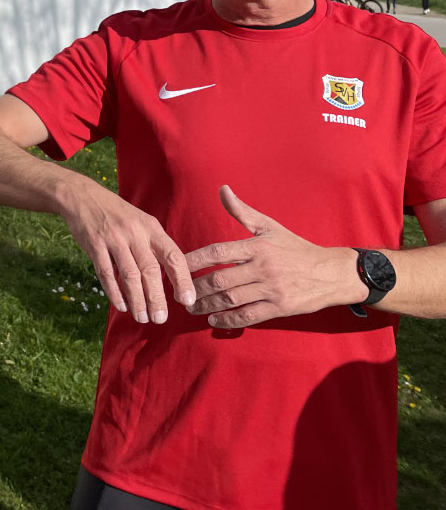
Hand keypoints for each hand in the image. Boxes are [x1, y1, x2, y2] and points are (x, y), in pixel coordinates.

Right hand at [60, 178, 194, 323]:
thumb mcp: (141, 222)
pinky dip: (114, 292)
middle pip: (150, 270)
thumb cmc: (116, 214)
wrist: (82, 197)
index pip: (173, 256)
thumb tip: (171, 277)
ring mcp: (113, 239)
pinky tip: (121, 305)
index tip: (186, 301)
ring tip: (142, 318)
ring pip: (129, 275)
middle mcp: (134, 233)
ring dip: (136, 300)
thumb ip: (154, 245)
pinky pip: (106, 273)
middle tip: (160, 318)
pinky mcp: (94, 245)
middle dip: (156, 298)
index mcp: (151, 227)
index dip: (182, 280)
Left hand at [184, 185, 361, 328]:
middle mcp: (262, 267)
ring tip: (191, 308)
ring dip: (207, 305)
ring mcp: (272, 289)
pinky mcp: (281, 307)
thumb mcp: (270, 227)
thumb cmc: (296, 248)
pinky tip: (214, 320)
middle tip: (179, 293)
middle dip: (196, 288)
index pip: (218, 252)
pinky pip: (249, 316)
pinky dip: (229, 320)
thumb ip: (242, 212)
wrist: (333, 273)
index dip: (194, 260)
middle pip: (220, 279)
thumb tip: (222, 189)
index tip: (176, 267)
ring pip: (231, 299)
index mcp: (257, 246)